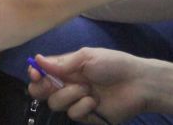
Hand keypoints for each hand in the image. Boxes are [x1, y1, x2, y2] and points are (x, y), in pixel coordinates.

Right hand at [27, 50, 152, 123]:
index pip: (41, 72)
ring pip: (55, 103)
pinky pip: (73, 114)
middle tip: (51, 85)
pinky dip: (83, 107)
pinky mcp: (86, 115)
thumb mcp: (86, 57)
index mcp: (66, 68)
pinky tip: (95, 101)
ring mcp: (76, 101)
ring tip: (87, 90)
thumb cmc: (113, 64)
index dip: (34, 73)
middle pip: (40, 91)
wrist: (137, 83)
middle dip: (42, 88)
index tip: (36, 73)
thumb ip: (62, 62)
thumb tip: (37, 59)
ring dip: (69, 95)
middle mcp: (67, 84)